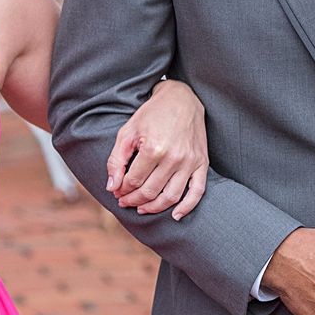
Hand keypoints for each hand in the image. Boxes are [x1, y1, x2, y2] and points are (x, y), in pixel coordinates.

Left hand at [105, 78, 208, 218]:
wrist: (181, 99)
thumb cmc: (151, 114)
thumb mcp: (127, 132)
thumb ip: (116, 160)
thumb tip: (112, 187)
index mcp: (153, 148)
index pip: (134, 181)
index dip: (122, 190)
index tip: (117, 191)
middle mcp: (174, 157)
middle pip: (150, 192)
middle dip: (134, 200)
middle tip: (126, 201)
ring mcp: (190, 161)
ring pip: (171, 196)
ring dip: (154, 207)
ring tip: (142, 208)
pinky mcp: (202, 162)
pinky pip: (198, 191)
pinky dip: (187, 207)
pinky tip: (175, 215)